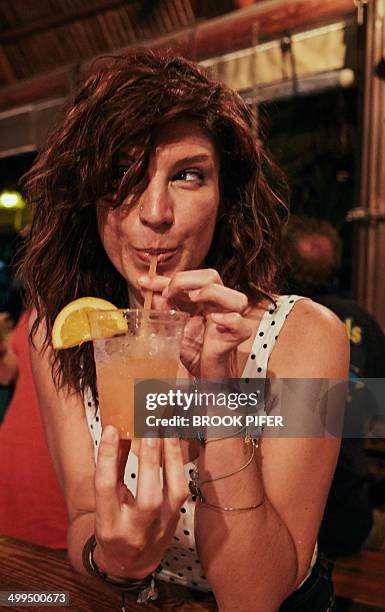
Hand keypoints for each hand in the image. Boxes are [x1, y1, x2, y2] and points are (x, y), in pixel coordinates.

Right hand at [94, 426, 188, 578]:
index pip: (106, 489)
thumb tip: (115, 433)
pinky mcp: (176, 520)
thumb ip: (110, 470)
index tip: (111, 430)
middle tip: (149, 428)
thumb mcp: (104, 503)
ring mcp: (160, 527)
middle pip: (148, 496)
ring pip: (173, 493)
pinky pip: (181, 489)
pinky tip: (174, 443)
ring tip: (166, 430)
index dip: (107, 457)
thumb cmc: (114, 527)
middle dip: (150, 460)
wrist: (131, 563)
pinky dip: (178, 463)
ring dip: (171, 457)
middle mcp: (136, 530)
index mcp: (109, 526)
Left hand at [138, 269, 251, 377]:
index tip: (146, 283)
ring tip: (194, 299)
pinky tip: (215, 321)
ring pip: (235, 297)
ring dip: (212, 293)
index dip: (166, 278)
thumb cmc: (195, 352)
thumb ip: (164, 308)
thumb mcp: (174, 326)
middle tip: (168, 292)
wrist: (205, 376)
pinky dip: (230, 320)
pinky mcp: (235, 339)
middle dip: (187, 280)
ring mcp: (230, 322)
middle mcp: (219, 307)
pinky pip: (241, 325)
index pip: (190, 278)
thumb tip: (150, 291)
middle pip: (212, 277)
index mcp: (206, 301)